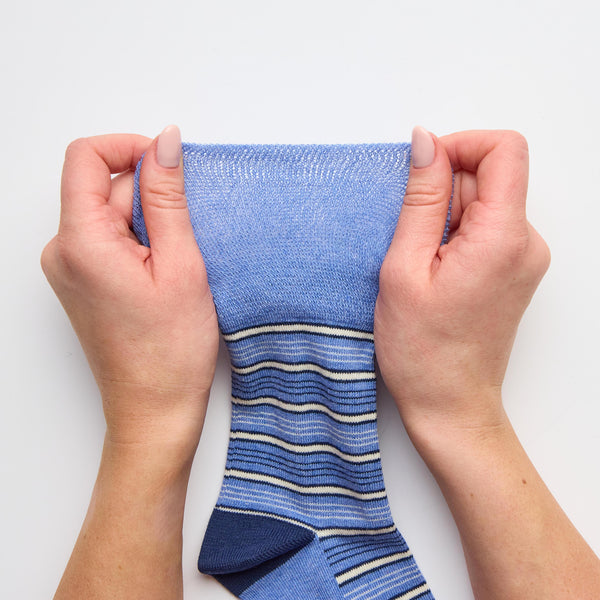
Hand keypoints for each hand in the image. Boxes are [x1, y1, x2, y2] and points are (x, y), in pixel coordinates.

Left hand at [41, 127, 218, 449]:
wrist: (154, 409)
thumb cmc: (170, 351)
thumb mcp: (181, 264)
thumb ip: (167, 197)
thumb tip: (164, 143)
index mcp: (80, 243)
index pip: (86, 157)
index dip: (130, 148)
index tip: (169, 165)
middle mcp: (63, 252)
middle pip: (102, 186)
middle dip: (149, 195)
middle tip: (186, 235)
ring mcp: (70, 268)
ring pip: (109, 213)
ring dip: (149, 222)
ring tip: (177, 263)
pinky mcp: (83, 281)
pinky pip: (109, 238)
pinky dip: (141, 241)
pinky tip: (165, 271)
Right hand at [374, 128, 550, 437]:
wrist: (450, 404)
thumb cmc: (423, 351)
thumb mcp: (404, 268)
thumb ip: (420, 199)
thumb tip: (426, 143)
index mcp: (502, 238)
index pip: (503, 149)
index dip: (459, 146)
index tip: (423, 172)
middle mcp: (526, 243)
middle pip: (489, 175)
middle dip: (443, 191)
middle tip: (414, 238)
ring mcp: (523, 257)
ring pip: (483, 201)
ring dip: (445, 216)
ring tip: (422, 262)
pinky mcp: (513, 268)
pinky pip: (484, 226)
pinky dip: (454, 234)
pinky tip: (433, 269)